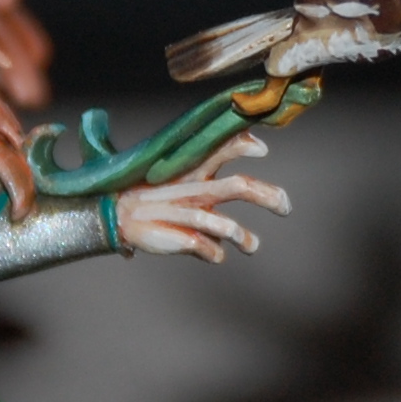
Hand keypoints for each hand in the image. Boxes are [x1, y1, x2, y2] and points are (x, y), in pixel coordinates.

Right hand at [114, 133, 291, 263]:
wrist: (114, 215)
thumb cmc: (153, 195)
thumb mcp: (182, 179)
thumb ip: (212, 182)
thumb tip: (240, 180)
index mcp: (191, 170)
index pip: (219, 149)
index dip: (242, 146)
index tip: (263, 149)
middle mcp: (193, 189)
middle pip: (238, 187)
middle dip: (267, 195)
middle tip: (286, 207)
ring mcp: (185, 214)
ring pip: (224, 225)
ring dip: (243, 236)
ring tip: (253, 246)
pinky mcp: (179, 239)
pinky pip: (207, 248)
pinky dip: (215, 254)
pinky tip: (218, 256)